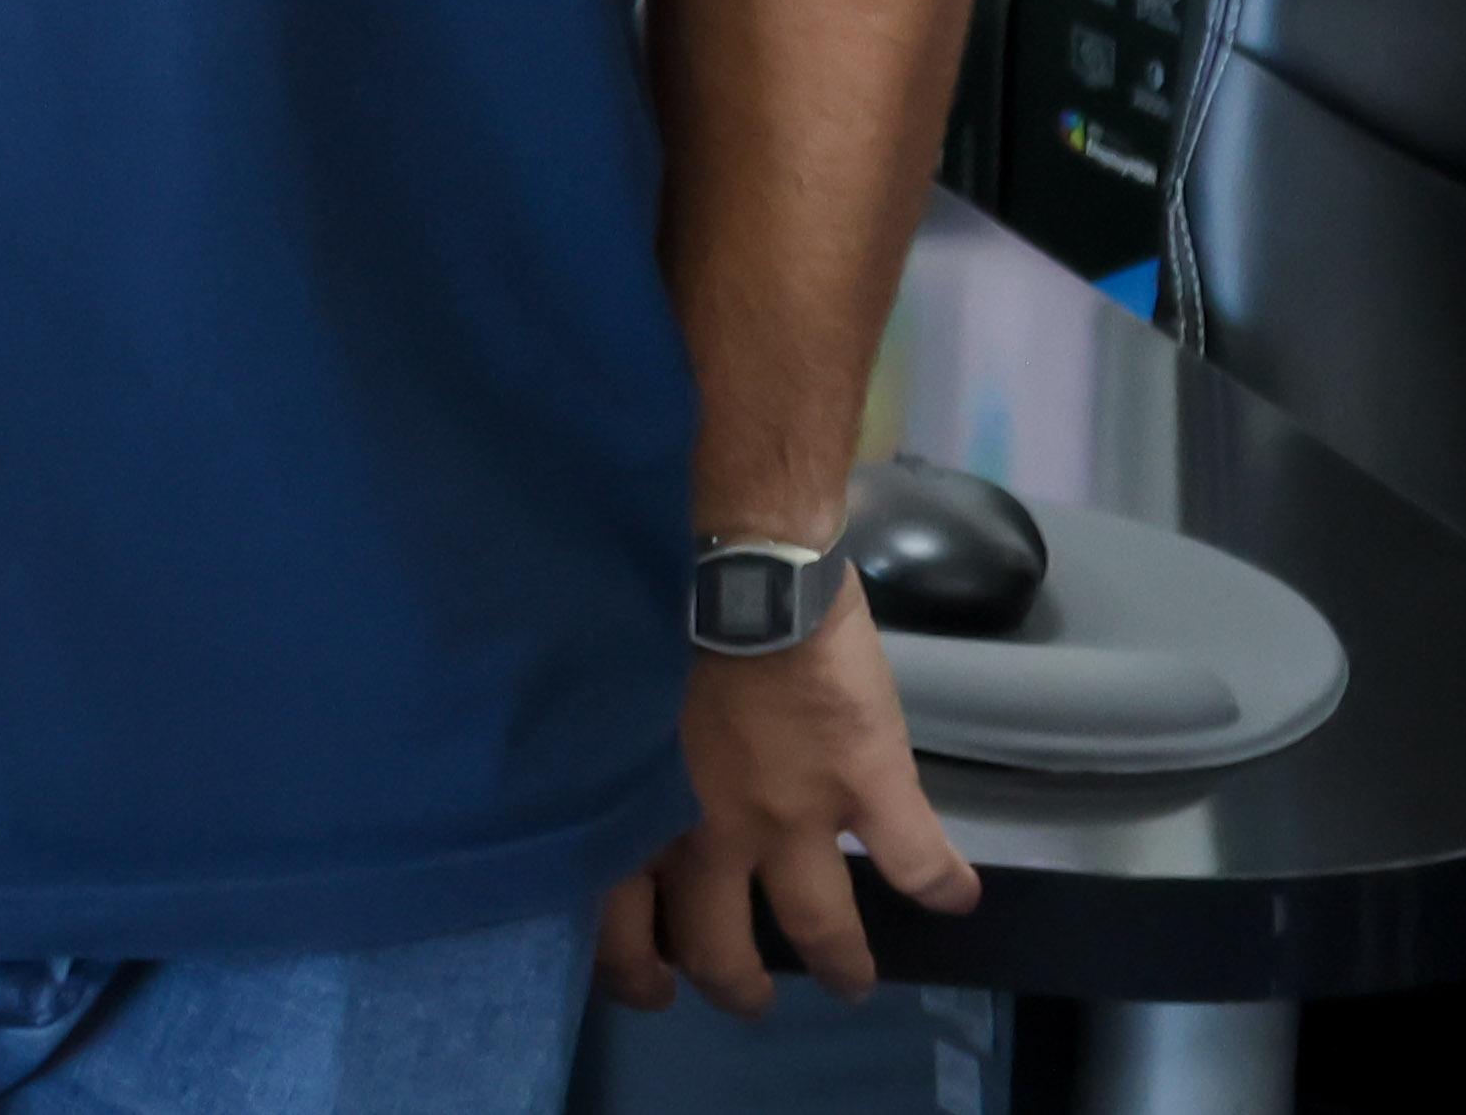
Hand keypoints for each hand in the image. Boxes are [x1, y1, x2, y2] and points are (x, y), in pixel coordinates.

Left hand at [602, 603, 977, 1013]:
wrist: (732, 558)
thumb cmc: (643, 610)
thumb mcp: (599, 709)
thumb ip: (609, 769)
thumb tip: (596, 794)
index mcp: (629, 810)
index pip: (618, 927)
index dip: (634, 969)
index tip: (652, 980)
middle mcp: (703, 832)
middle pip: (716, 947)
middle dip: (732, 984)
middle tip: (743, 996)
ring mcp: (792, 815)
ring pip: (819, 926)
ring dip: (840, 963)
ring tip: (850, 980)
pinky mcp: (865, 784)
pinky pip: (918, 865)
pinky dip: (942, 888)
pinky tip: (957, 900)